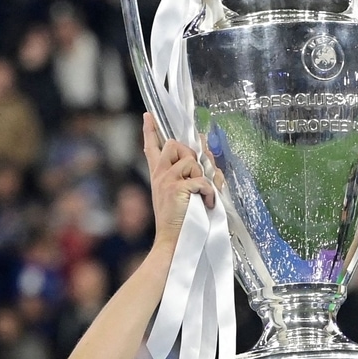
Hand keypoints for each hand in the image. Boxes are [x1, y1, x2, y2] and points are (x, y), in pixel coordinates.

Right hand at [142, 113, 213, 246]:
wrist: (174, 242)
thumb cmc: (181, 221)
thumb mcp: (183, 194)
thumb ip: (191, 174)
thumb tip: (206, 154)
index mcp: (159, 176)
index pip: (152, 148)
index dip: (150, 130)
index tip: (148, 116)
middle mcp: (160, 175)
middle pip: (174, 145)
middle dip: (190, 154)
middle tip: (197, 174)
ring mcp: (166, 181)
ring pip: (190, 161)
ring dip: (202, 175)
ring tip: (201, 194)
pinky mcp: (177, 189)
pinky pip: (201, 180)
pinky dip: (209, 192)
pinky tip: (207, 203)